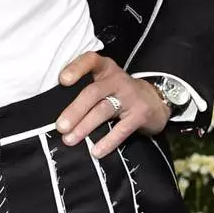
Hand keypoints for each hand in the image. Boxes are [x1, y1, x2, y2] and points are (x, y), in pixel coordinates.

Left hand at [55, 52, 169, 160]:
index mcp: (105, 69)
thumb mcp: (105, 83)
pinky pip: (121, 129)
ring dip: (85, 127)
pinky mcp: (140, 114)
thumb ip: (86, 90)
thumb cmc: (119, 93)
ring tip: (70, 140)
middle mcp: (117, 79)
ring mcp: (130, 96)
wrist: (156, 101)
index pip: (90, 61)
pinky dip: (108, 141)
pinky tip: (96, 151)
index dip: (76, 68)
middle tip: (61, 126)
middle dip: (75, 110)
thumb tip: (57, 113)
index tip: (62, 80)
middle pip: (93, 92)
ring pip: (103, 111)